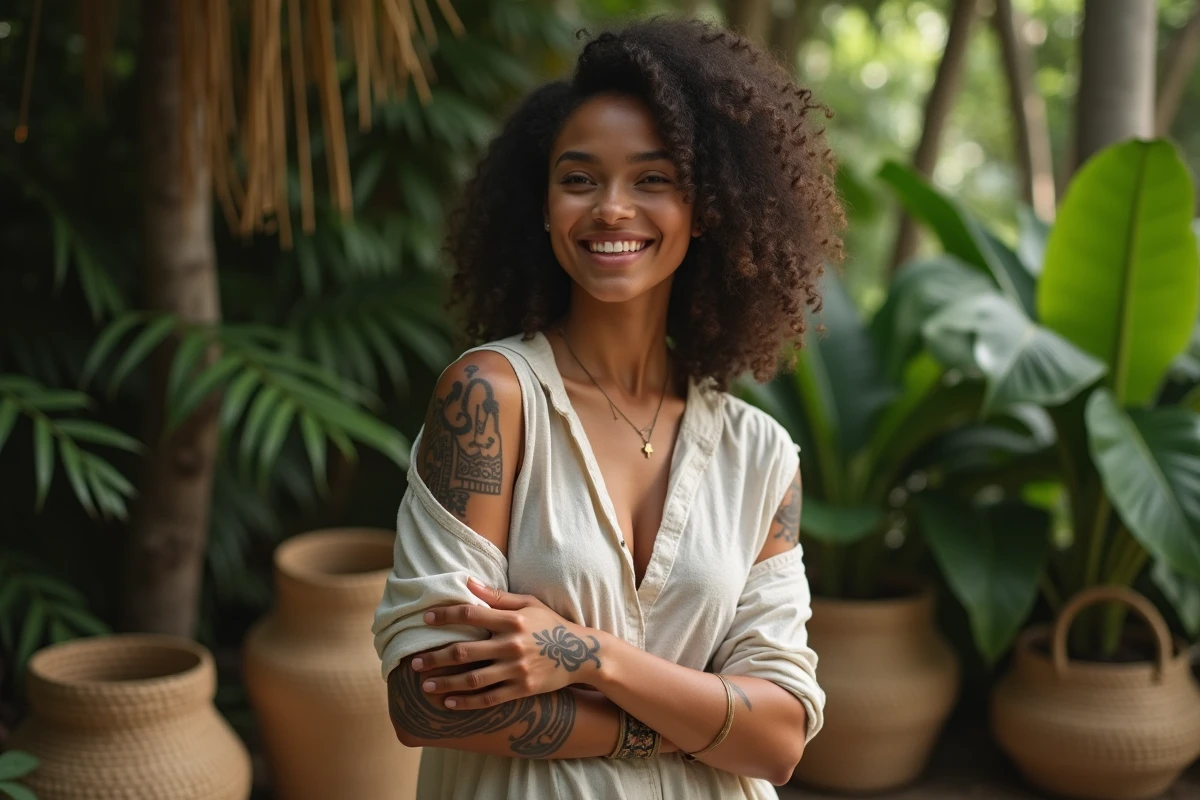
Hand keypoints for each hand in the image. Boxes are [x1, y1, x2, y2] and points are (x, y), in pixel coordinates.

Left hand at [413, 578, 604, 709]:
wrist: (580, 653)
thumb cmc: (550, 624)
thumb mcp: (528, 603)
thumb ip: (497, 596)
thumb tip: (468, 582)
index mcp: (513, 620)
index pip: (471, 615)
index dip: (446, 616)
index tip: (425, 619)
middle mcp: (512, 645)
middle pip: (465, 651)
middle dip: (436, 657)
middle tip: (414, 663)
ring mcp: (517, 669)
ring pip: (473, 679)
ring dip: (446, 683)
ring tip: (426, 686)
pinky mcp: (522, 689)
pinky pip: (489, 698)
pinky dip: (467, 702)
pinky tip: (449, 703)